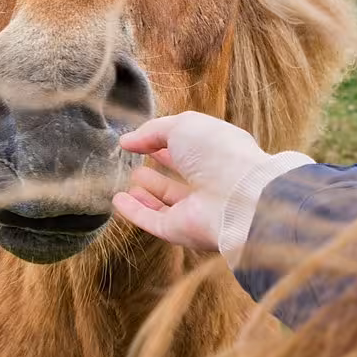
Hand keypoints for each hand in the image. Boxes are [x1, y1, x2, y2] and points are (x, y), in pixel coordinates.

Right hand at [112, 111, 272, 251]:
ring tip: (131, 178)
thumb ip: (153, 131)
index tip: (146, 139)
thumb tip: (127, 140)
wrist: (238, 198)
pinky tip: (118, 201)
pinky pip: (153, 220)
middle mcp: (210, 182)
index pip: (191, 148)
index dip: (169, 142)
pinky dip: (135, 212)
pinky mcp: (180, 230)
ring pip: (169, 201)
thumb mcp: (183, 126)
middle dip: (163, 168)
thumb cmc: (218, 153)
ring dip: (149, 191)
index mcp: (218, 154)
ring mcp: (196, 208)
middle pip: (182, 177)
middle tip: (140, 159)